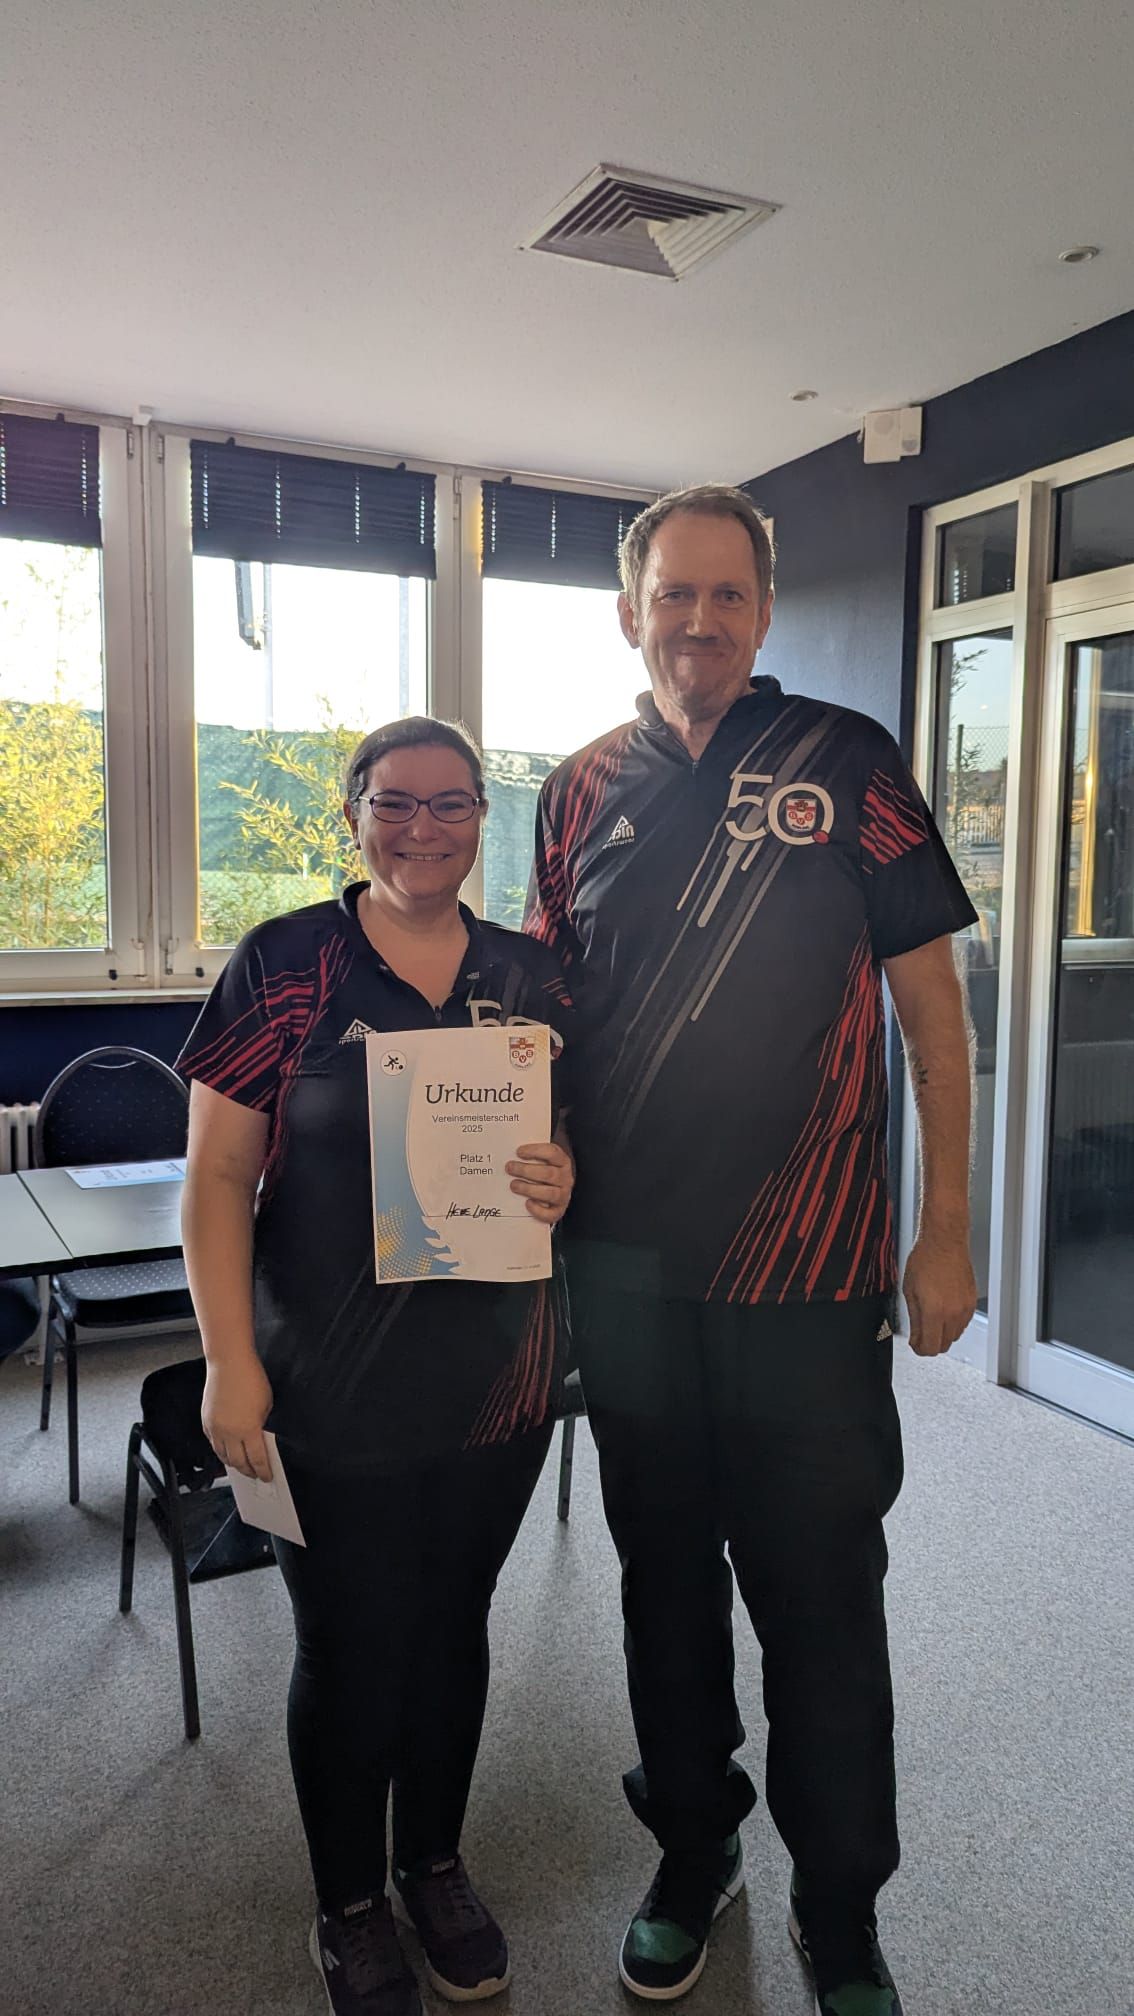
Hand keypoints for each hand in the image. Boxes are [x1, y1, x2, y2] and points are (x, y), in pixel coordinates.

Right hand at [202, 1354, 273, 1479]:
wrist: (228, 1362)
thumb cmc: (250, 1378)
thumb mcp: (267, 1404)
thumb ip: (263, 1425)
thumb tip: (261, 1439)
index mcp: (248, 1429)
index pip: (257, 1459)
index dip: (263, 1471)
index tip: (266, 1476)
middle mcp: (229, 1433)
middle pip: (238, 1463)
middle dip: (248, 1471)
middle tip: (254, 1474)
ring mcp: (215, 1428)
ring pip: (222, 1456)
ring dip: (233, 1464)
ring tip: (241, 1466)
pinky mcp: (206, 1421)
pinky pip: (213, 1444)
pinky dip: (220, 1451)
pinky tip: (226, 1451)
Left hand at [506, 1140, 574, 1224]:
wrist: (554, 1191)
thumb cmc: (543, 1173)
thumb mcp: (542, 1161)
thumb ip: (531, 1157)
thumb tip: (511, 1153)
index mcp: (562, 1162)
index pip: (552, 1153)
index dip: (535, 1151)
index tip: (519, 1152)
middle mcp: (565, 1178)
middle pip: (549, 1174)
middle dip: (527, 1170)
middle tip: (510, 1168)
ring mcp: (563, 1195)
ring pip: (550, 1193)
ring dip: (529, 1189)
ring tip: (514, 1185)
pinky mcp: (558, 1211)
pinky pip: (550, 1214)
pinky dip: (538, 1210)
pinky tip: (527, 1203)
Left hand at [902, 1233, 976, 1356]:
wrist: (945, 1242)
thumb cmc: (925, 1259)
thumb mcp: (909, 1291)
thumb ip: (914, 1318)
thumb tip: (916, 1336)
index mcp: (934, 1311)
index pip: (930, 1347)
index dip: (919, 1349)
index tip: (915, 1345)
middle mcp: (953, 1313)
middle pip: (944, 1346)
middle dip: (930, 1343)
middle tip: (920, 1335)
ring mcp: (965, 1308)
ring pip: (955, 1336)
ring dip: (942, 1334)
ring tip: (931, 1320)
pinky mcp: (972, 1302)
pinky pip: (963, 1323)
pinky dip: (953, 1323)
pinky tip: (943, 1312)